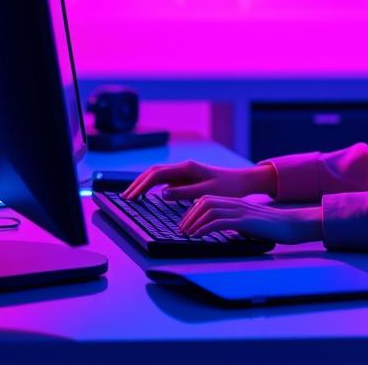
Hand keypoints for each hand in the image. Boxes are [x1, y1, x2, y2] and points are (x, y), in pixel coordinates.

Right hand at [123, 160, 275, 200]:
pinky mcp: (186, 178)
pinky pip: (164, 180)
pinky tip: (147, 195)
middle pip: (153, 172)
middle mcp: (183, 167)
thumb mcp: (208, 193)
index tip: (130, 198)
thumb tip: (162, 193)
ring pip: (157, 175)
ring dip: (143, 184)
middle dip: (137, 184)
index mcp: (187, 168)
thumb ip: (185, 193)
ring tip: (131, 197)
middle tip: (125, 199)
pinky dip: (152, 186)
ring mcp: (184, 172)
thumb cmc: (228, 188)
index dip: (141, 186)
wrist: (242, 181)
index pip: (157, 175)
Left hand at [178, 196, 322, 243]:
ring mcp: (241, 211)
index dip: (193, 210)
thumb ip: (236, 223)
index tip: (186, 223)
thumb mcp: (250, 223)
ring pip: (209, 210)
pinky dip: (205, 228)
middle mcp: (236, 203)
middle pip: (205, 202)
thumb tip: (222, 231)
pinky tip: (199, 236)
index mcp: (236, 202)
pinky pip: (219, 222)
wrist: (293, 224)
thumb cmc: (273, 227)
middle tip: (182, 229)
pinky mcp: (245, 221)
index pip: (208, 199)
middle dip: (189, 215)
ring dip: (194, 222)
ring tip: (187, 234)